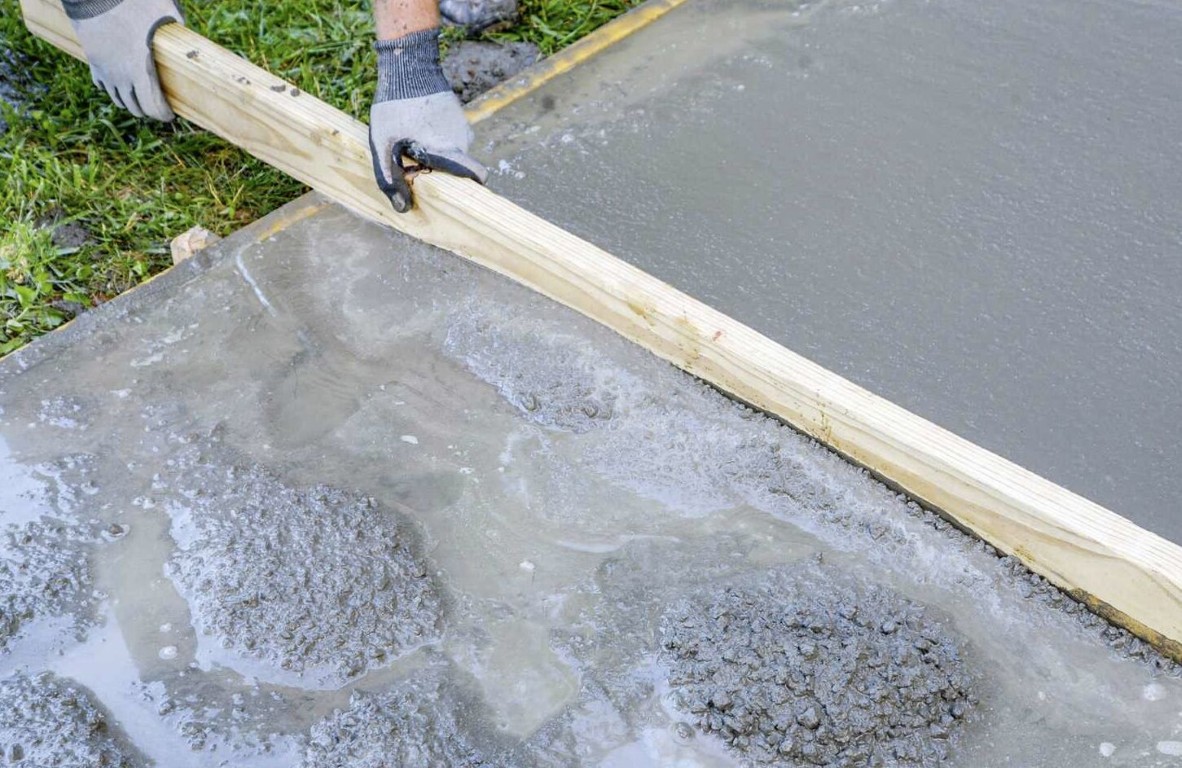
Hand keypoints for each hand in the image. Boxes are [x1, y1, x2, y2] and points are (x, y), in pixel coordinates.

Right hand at [66, 0, 182, 120]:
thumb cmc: (130, 3)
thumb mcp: (162, 11)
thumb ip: (177, 25)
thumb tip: (188, 32)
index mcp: (140, 69)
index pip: (153, 106)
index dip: (163, 114)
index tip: (171, 115)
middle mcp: (121, 77)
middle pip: (136, 108)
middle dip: (149, 112)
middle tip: (158, 109)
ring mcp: (105, 71)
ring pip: (118, 99)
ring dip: (131, 102)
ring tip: (141, 99)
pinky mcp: (93, 63)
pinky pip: (103, 85)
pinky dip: (114, 89)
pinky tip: (121, 84)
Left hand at [369, 28, 486, 212]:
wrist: (407, 65)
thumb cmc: (394, 105)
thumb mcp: (383, 145)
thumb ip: (389, 178)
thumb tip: (402, 208)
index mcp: (449, 150)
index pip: (476, 176)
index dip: (467, 188)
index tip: (450, 192)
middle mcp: (462, 139)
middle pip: (458, 167)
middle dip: (440, 170)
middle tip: (414, 162)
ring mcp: (462, 125)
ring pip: (454, 151)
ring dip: (438, 152)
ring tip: (412, 141)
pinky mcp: (457, 114)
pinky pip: (451, 135)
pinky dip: (438, 137)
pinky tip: (418, 127)